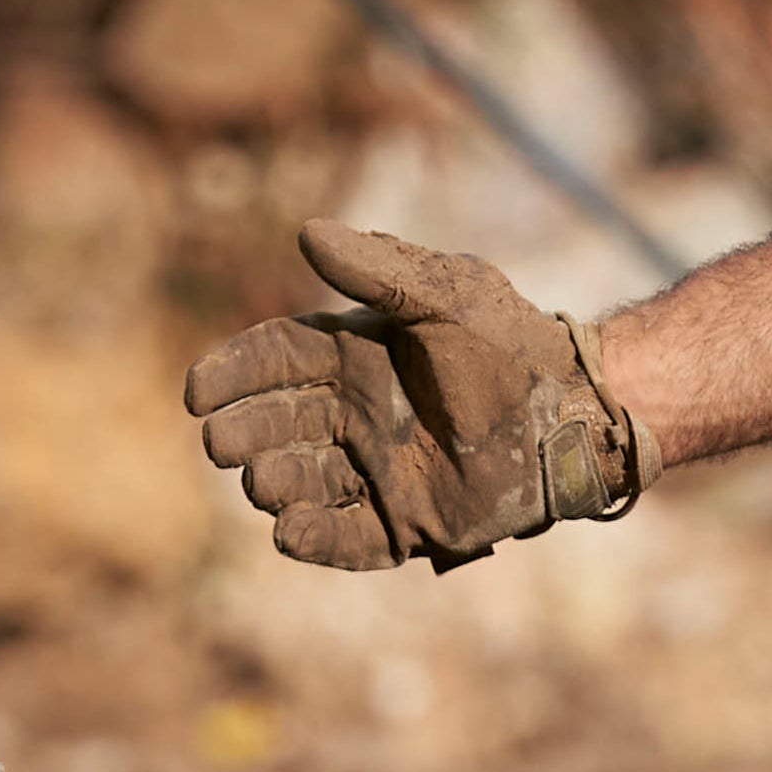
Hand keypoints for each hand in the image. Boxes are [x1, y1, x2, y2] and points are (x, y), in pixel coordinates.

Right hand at [184, 223, 654, 570]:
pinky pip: (346, 539)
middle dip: (241, 436)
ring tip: (267, 482)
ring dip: (273, 485)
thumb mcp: (448, 296)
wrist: (576, 414)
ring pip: (300, 484)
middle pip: (275, 425)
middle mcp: (359, 414)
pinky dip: (313, 539)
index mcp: (358, 355)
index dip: (231, 374)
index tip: (195, 393)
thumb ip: (379, 269)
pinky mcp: (408, 523)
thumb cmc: (515, 345)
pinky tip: (289, 532)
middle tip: (225, 445)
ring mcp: (380, 471)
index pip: (274, 361)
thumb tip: (306, 232)